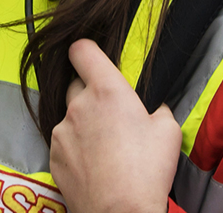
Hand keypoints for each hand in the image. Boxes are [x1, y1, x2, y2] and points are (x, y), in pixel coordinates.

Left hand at [49, 40, 178, 212]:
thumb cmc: (147, 171)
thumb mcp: (168, 130)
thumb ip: (155, 107)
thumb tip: (150, 108)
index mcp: (107, 91)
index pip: (82, 50)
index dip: (87, 51)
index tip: (94, 60)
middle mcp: (79, 106)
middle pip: (76, 84)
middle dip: (91, 93)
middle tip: (112, 114)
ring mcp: (62, 132)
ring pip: (71, 117)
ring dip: (84, 124)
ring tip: (107, 149)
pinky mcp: (54, 156)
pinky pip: (64, 142)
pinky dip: (76, 148)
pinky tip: (95, 165)